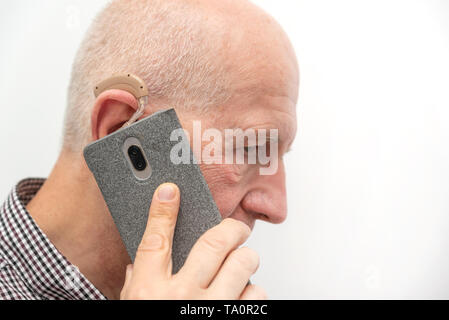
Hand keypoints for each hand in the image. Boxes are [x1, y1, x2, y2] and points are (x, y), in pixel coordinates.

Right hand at [120, 183, 265, 299]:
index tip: (170, 191)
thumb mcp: (134, 307)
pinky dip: (252, 290)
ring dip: (245, 259)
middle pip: (213, 243)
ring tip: (242, 262)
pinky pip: (256, 294)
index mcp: (150, 293)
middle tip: (236, 229)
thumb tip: (137, 264)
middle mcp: (182, 297)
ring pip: (241, 263)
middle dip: (231, 229)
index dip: (163, 210)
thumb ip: (136, 284)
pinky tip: (243, 292)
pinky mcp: (235, 319)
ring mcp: (212, 309)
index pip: (156, 239)